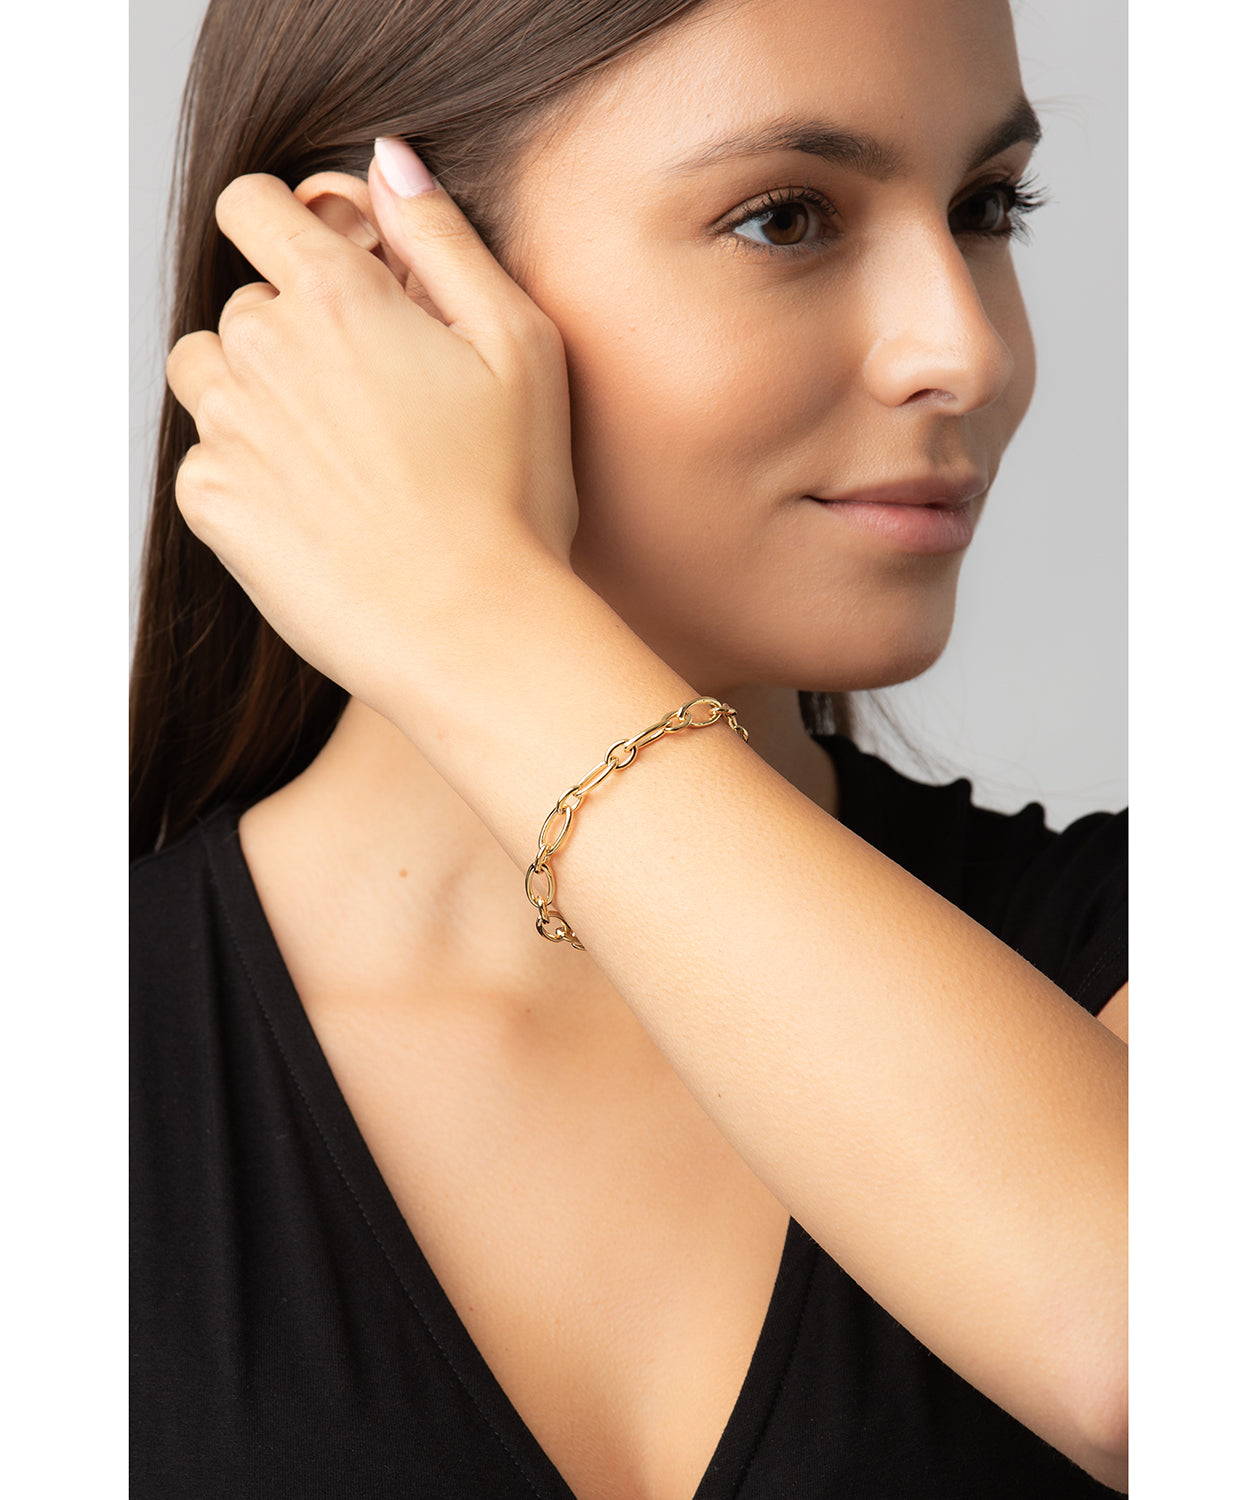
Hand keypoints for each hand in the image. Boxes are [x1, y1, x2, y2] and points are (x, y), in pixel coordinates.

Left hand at [165, 141, 579, 716]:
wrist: (470, 626)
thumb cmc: (513, 496)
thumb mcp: (520, 346)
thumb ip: (447, 240)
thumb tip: (390, 162)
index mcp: (338, 297)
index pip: (251, 206)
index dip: (286, 228)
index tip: (326, 272)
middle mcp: (264, 351)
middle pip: (240, 305)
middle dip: (292, 331)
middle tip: (367, 399)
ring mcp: (229, 429)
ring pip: (206, 374)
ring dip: (253, 392)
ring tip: (332, 452)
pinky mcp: (213, 502)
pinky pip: (203, 457)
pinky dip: (245, 470)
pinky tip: (315, 507)